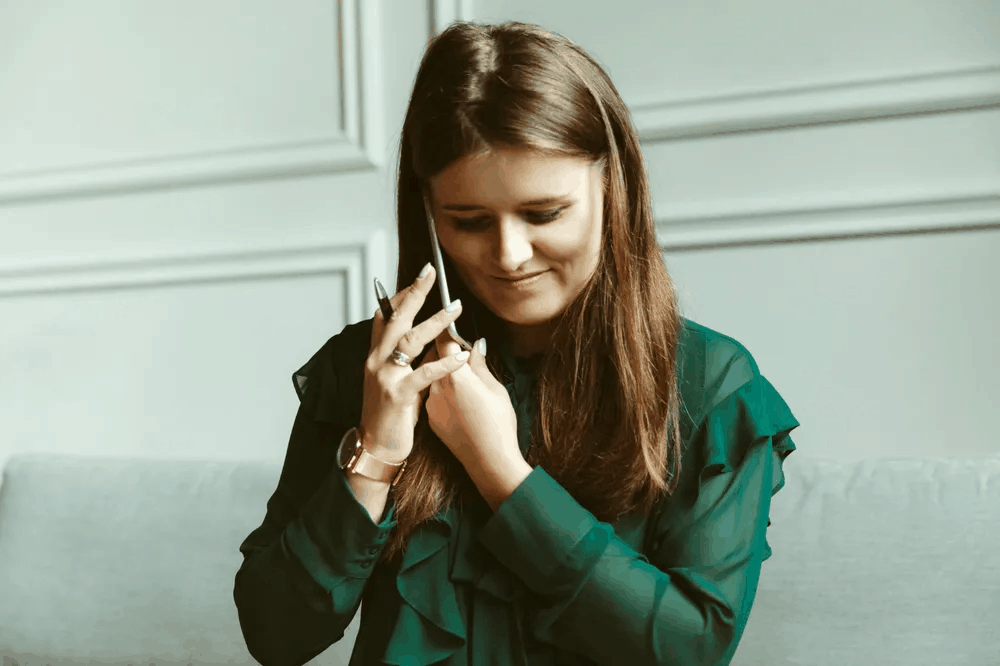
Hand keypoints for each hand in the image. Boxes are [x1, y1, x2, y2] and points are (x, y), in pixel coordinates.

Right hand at [360, 265, 468, 462]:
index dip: (401, 294)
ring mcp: (385, 377)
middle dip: (414, 293)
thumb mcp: (397, 380)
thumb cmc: (390, 414)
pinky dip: (444, 363)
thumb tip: (433, 342)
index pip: (384, 316)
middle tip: (431, 273)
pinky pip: (423, 374)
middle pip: (395, 318)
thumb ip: (411, 360)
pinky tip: (461, 356)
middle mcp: (377, 361)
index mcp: (376, 356)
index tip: (420, 277)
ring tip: (455, 309)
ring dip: (434, 322)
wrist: (376, 448)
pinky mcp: (398, 396)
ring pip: (409, 340)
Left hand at [421, 330, 521, 471]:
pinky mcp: (430, 417)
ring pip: (431, 374)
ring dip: (441, 369)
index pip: (444, 339)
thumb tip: (475, 345)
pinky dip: (441, 389)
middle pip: (433, 355)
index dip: (447, 327)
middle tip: (459, 348)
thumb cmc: (499, 425)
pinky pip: (432, 394)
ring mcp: (431, 403)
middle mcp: (438, 386)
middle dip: (444, 348)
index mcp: (456, 375)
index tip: (449, 316)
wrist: (488, 462)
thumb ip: (480, 364)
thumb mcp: (496, 389)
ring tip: (461, 377)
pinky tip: (458, 398)